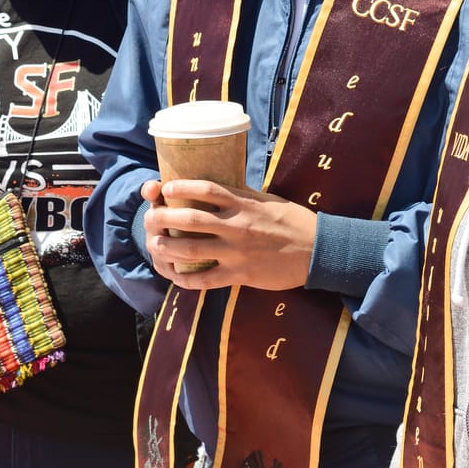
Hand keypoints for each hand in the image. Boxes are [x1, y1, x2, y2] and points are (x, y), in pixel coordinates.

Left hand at [141, 178, 317, 290]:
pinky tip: (175, 276)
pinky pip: (207, 279)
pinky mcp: (241, 275)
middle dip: (165, 218)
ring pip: (192, 250)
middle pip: (190, 219)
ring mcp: (237, 252)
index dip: (181, 187)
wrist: (317, 251)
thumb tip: (216, 187)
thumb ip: (241, 195)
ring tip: (155, 245)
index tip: (165, 187)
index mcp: (243, 204)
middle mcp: (237, 226)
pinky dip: (187, 279)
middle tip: (151, 218)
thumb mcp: (266, 200)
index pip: (206, 190)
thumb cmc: (292, 221)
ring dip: (168, 248)